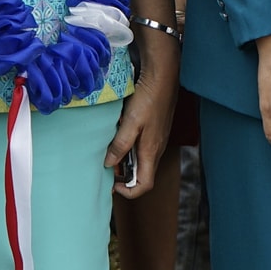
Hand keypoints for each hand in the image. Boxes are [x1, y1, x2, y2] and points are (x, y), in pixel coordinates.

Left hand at [105, 66, 177, 199]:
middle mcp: (156, 149)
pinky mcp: (155, 131)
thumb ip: (120, 145)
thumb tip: (109, 164)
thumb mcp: (130, 122)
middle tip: (107, 169)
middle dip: (124, 178)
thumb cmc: (149, 99)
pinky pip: (143, 149)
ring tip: (110, 153)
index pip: (144, 185)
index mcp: (151, 152)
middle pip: (142, 175)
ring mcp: (157, 140)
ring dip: (126, 163)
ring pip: (142, 162)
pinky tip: (119, 137)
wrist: (163, 77)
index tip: (113, 185)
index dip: (129, 192)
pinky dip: (130, 150)